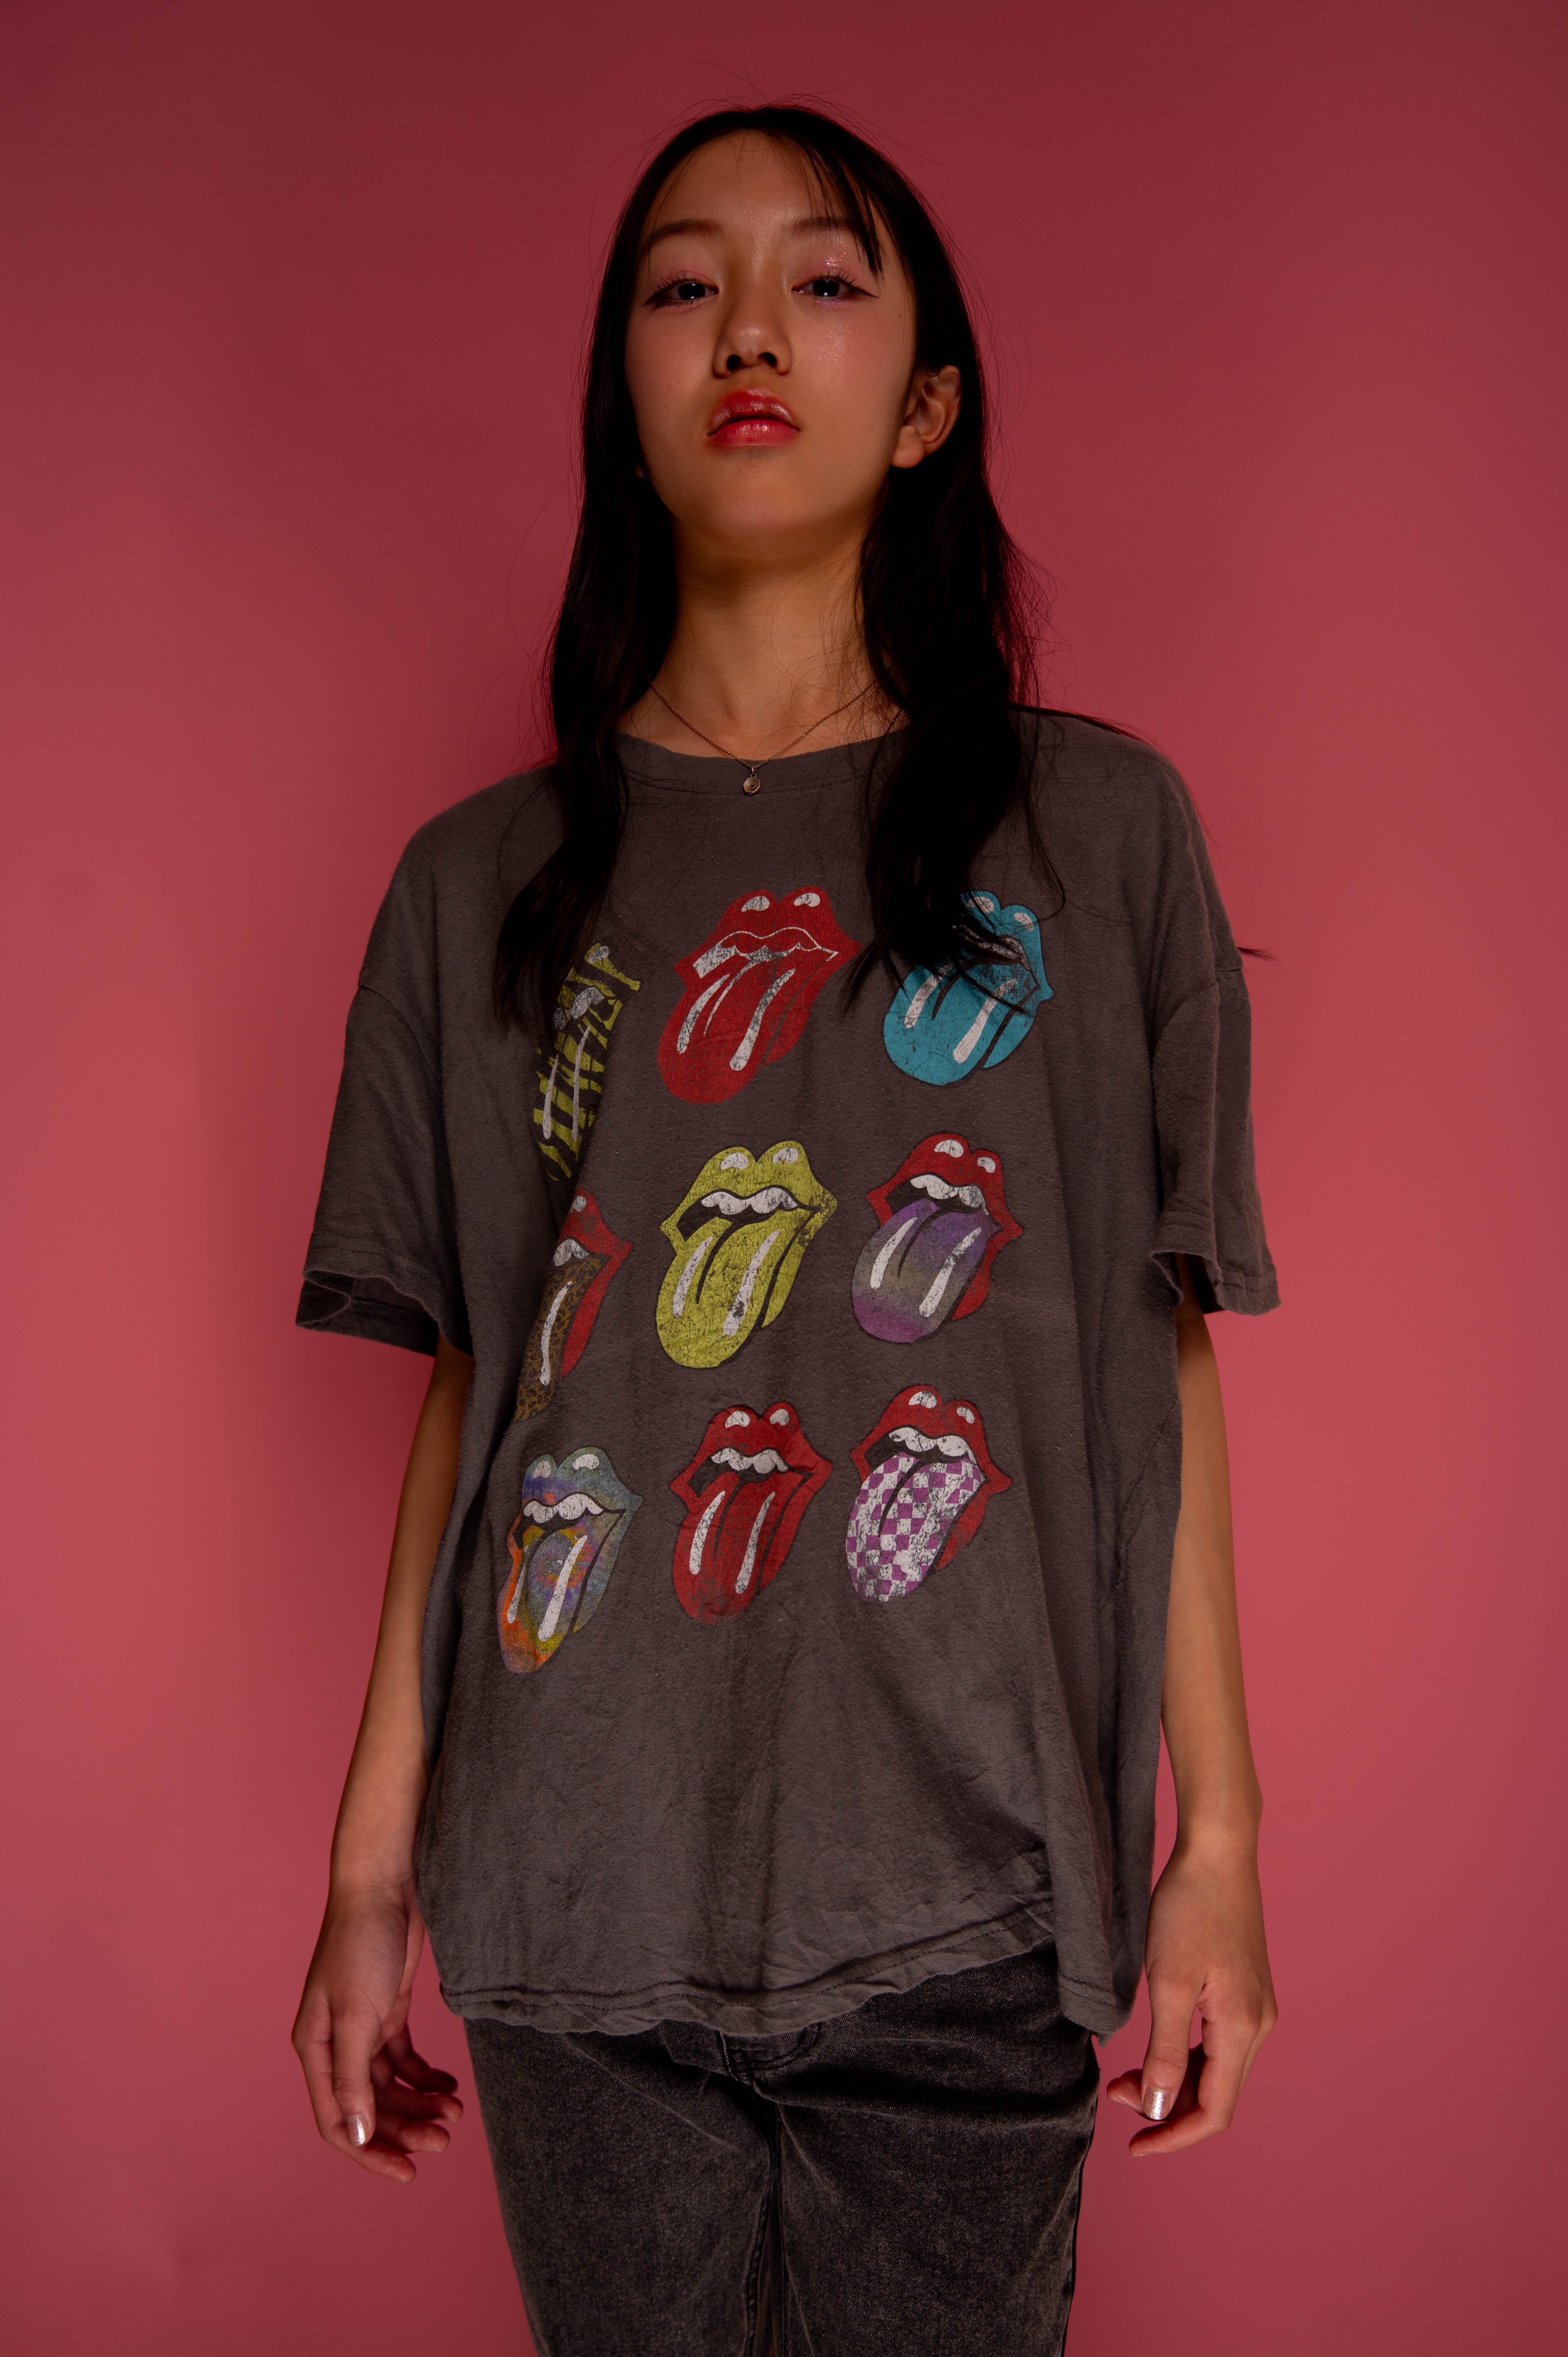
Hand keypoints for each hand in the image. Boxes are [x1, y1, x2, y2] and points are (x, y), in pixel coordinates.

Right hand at [291, 1882, 462, 2182]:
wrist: (384, 1886)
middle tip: (445, 2138)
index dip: (369, 2151)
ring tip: (454, 2112)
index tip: (408, 2172)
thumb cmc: (360, 1945)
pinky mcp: (388, 2010)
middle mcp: (336, 2045)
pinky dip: (426, 2076)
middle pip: (369, 2107)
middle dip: (404, 2128)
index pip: (338, 2120)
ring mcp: (363, 2028)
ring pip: (390, 2086)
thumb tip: (359, 2135)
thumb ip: (354, 2079)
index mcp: (315, 2050)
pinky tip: (449, 2086)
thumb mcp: (357, 2017)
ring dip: (419, 2104)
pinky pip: (405, 2059)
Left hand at [1105, 1833, 1276, 2155]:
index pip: (1215, 2111)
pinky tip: (1156, 2045)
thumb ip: (1165, 2051)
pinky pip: (1217, 2043)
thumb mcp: (1167, 1983)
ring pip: (1216, 2070)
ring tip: (1126, 2073)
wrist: (1217, 1853)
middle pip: (1217, 2095)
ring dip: (1174, 2081)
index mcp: (1243, 2028)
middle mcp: (1259, 2025)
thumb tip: (1160, 2109)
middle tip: (1116, 2093)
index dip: (1174, 2136)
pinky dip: (1185, 2055)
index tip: (1134, 2146)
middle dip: (1167, 2107)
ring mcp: (1256, 2007)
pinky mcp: (1245, 1990)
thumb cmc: (1189, 1909)